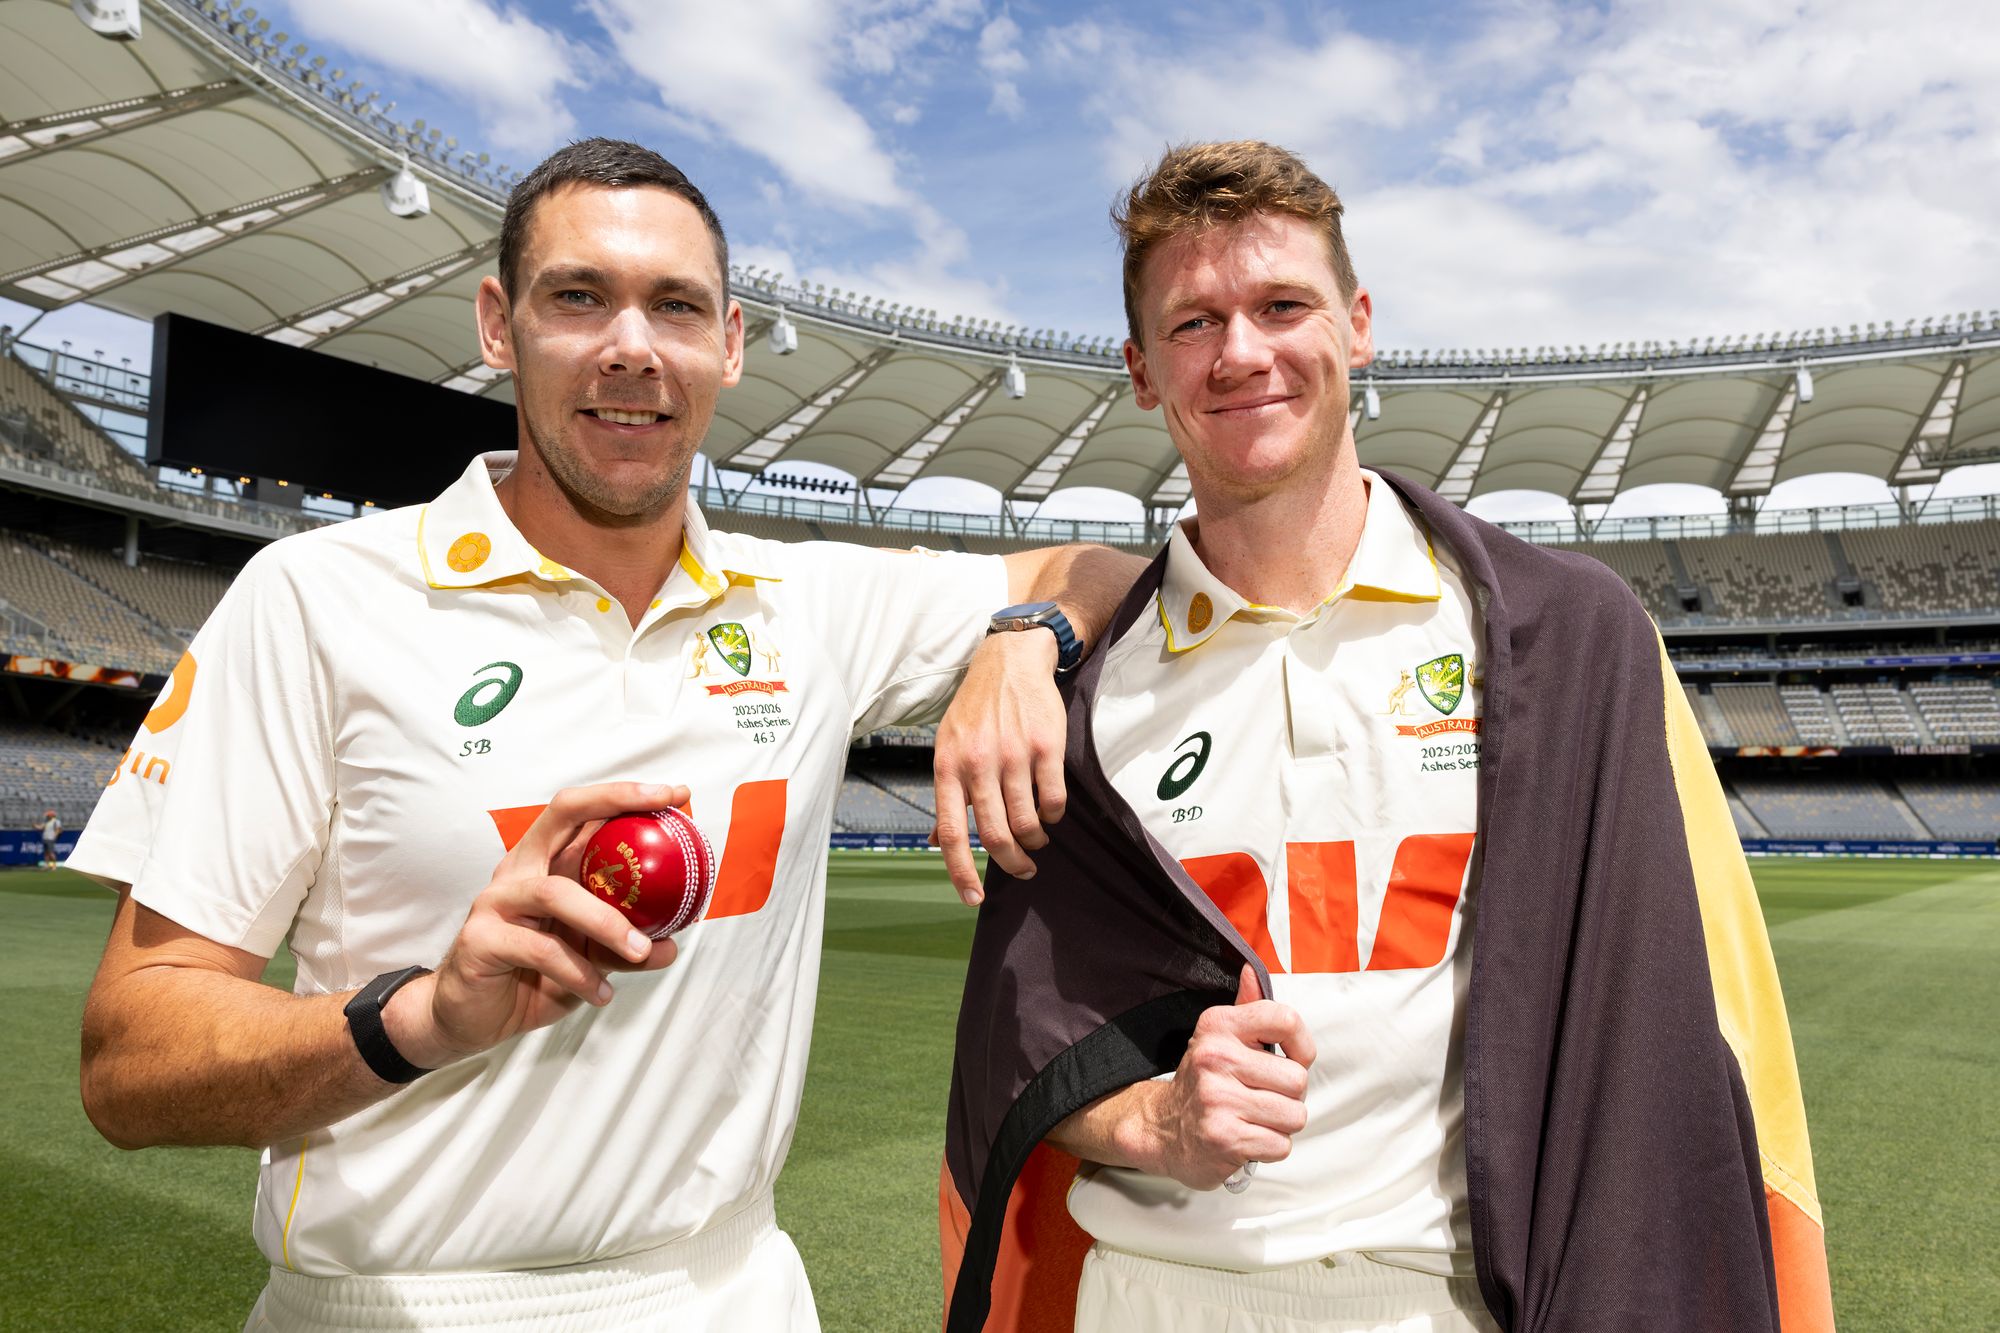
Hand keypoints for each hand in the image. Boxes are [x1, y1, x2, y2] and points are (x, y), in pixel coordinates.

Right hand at [384, 782, 686, 1069]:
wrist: (470, 1018)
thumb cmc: (531, 976)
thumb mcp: (588, 957)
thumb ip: (624, 947)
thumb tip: (669, 947)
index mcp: (545, 863)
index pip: (582, 811)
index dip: (625, 795)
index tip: (676, 794)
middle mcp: (519, 870)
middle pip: (562, 815)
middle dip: (616, 804)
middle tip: (665, 816)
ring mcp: (496, 901)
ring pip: (556, 892)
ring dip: (607, 922)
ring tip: (640, 951)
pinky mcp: (481, 938)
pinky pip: (540, 949)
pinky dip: (579, 973)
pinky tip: (601, 994)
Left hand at [931, 630, 1067, 903]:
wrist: (1009, 661)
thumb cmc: (976, 710)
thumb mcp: (948, 746)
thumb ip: (947, 795)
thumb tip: (936, 844)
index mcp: (948, 767)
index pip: (950, 832)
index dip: (960, 872)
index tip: (972, 899)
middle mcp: (978, 763)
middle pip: (995, 835)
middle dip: (1011, 863)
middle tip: (1023, 869)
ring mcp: (1013, 755)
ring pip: (1027, 822)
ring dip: (1035, 841)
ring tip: (1037, 839)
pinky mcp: (1046, 747)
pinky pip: (1053, 801)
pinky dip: (1053, 816)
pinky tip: (1049, 811)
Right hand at [1142, 966, 1315, 1189]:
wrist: (1162, 1129)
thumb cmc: (1203, 1081)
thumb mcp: (1218, 1037)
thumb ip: (1245, 1006)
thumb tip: (1251, 971)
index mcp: (1218, 1026)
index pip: (1286, 1021)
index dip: (1302, 1046)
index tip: (1292, 1059)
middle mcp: (1215, 1058)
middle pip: (1298, 1079)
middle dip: (1289, 1095)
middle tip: (1262, 1096)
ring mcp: (1218, 1100)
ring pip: (1294, 1115)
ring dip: (1281, 1124)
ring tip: (1254, 1116)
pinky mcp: (1224, 1139)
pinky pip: (1281, 1145)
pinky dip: (1270, 1147)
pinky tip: (1247, 1136)